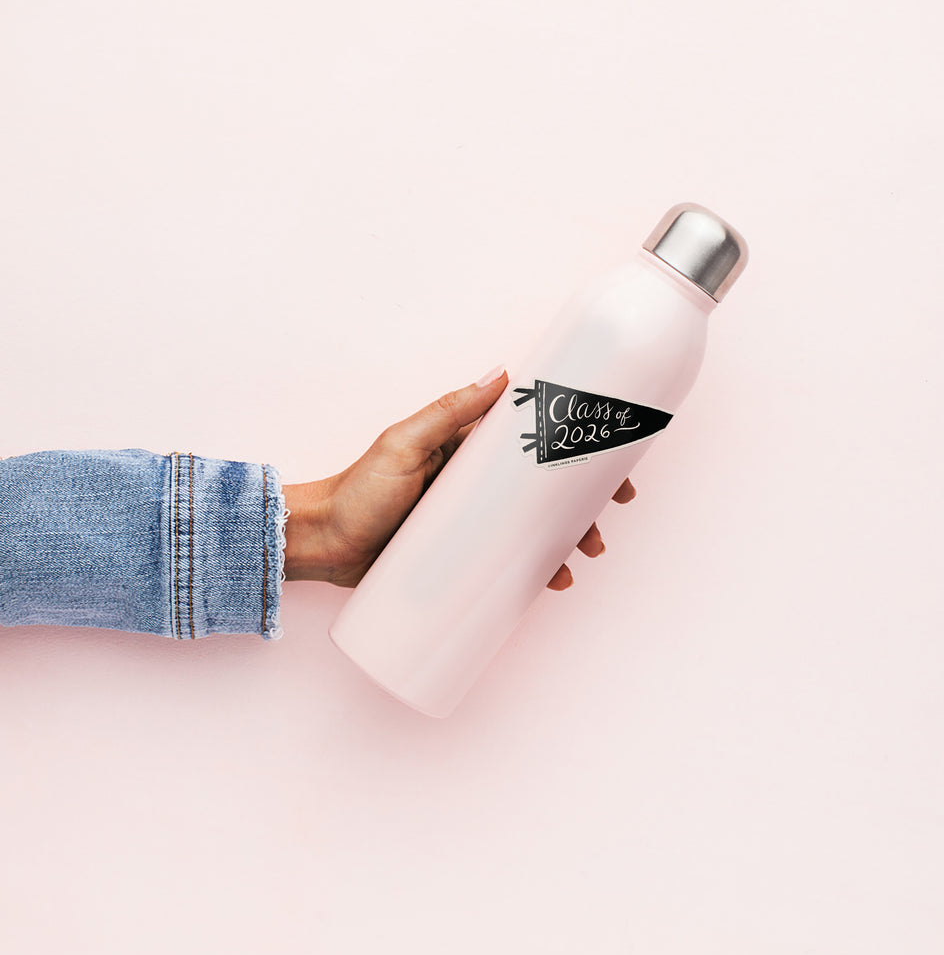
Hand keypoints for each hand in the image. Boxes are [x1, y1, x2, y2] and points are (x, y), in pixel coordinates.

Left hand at [282, 368, 635, 588]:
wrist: (323, 543)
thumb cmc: (359, 489)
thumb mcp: (404, 443)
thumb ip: (449, 411)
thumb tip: (500, 373)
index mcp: (468, 449)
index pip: (532, 441)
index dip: (575, 447)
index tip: (610, 456)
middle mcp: (477, 484)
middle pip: (544, 489)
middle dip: (583, 503)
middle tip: (606, 518)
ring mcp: (473, 523)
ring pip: (534, 528)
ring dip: (567, 540)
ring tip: (581, 556)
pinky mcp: (463, 556)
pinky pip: (508, 562)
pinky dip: (535, 571)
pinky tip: (552, 581)